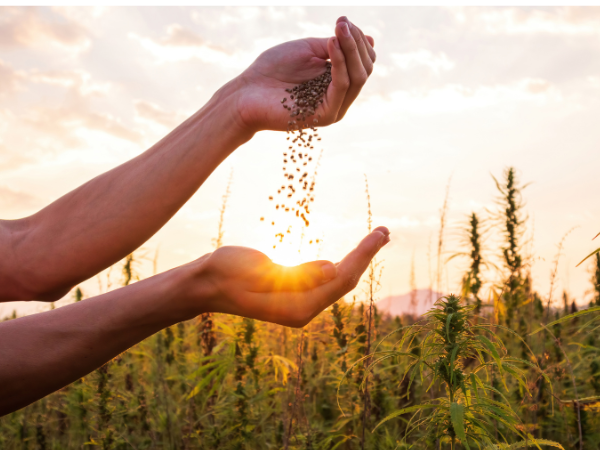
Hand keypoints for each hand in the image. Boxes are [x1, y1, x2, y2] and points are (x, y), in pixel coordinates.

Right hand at [182, 226, 389, 326]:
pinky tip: (353, 253)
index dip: (363, 256)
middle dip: (366, 256)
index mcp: (296, 307)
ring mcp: (300, 302)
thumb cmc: (225, 274)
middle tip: (385, 231)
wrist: (205, 284)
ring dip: (358, 258)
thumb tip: (332, 269)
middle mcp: (303, 309)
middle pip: (345, 280)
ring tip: (377, 237)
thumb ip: (296, 274)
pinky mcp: (295, 293)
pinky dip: (342, 262)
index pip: (340, 279)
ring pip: (338, 279)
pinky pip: (325, 278)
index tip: (379, 234)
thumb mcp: (257, 271)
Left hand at [233, 16, 375, 132]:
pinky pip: (341, 87)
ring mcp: (334, 108)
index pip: (363, 61)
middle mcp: (340, 97)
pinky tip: (331, 45)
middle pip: (365, 69)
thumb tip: (369, 39)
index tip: (343, 20)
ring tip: (338, 30)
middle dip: (356, 42)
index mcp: (337, 82)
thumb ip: (336, 46)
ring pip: (357, 77)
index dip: (358, 39)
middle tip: (342, 23)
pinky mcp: (325, 115)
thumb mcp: (309, 49)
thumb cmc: (273, 70)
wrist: (247, 92)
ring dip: (351, 50)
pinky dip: (340, 64)